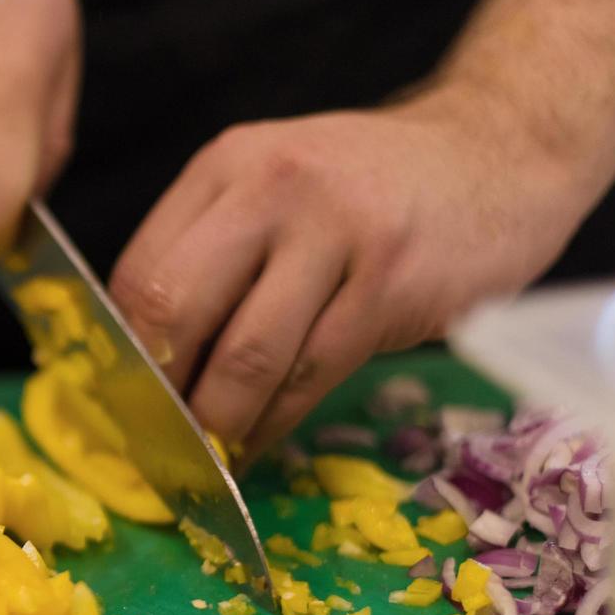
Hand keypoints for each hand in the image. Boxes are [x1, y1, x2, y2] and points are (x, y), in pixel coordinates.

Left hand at [110, 89, 596, 460]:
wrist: (499, 152)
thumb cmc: (372, 188)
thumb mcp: (279, 185)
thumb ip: (214, 249)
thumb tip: (143, 357)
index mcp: (227, 165)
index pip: (140, 269)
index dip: (118, 351)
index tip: (115, 404)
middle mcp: (273, 188)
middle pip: (176, 309)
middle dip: (155, 393)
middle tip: (150, 443)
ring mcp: (337, 233)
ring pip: (247, 356)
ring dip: (215, 425)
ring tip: (201, 463)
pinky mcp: (392, 282)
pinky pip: (312, 374)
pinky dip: (273, 425)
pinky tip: (255, 446)